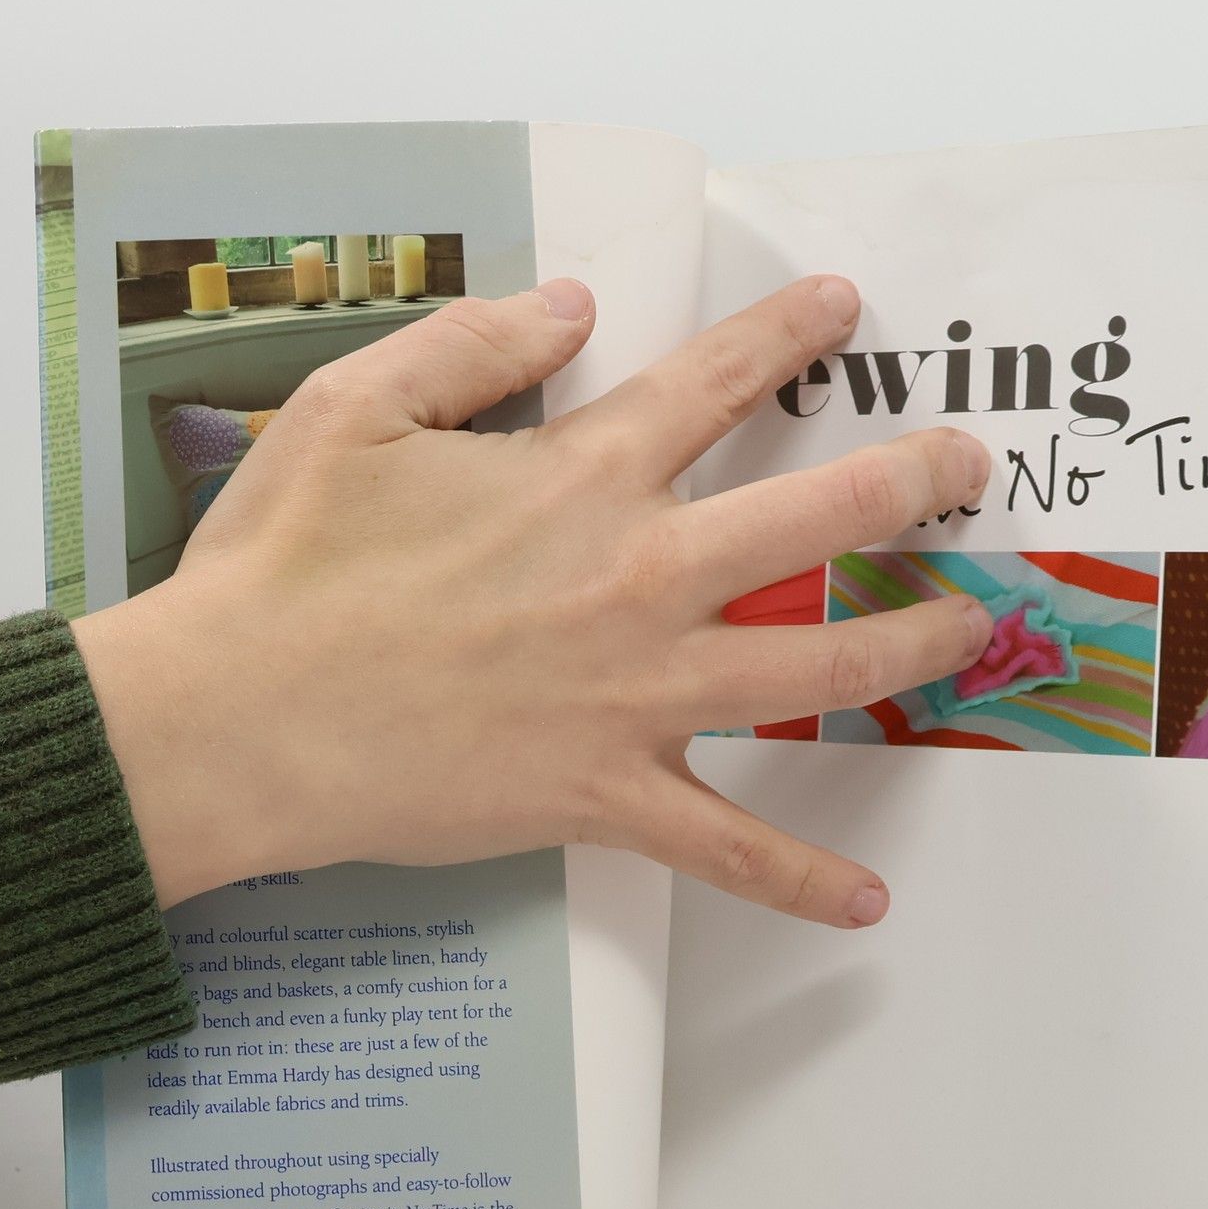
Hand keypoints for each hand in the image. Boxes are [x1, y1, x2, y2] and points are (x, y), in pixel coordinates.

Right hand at [73, 275, 991, 925]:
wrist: (235, 722)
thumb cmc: (284, 566)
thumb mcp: (356, 407)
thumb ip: (475, 343)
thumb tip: (577, 304)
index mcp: (582, 477)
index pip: (718, 383)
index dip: (792, 335)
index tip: (846, 311)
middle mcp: (639, 577)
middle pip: (821, 520)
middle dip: (914, 484)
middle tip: (967, 470)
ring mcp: (637, 693)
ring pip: (817, 666)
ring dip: (910, 644)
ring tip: (972, 629)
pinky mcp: (608, 794)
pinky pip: (726, 847)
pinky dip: (797, 880)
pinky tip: (864, 905)